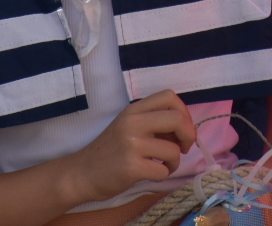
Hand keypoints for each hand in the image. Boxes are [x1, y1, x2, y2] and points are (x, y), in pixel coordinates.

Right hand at [64, 91, 196, 204]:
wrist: (82, 173)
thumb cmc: (110, 150)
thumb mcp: (129, 126)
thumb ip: (153, 122)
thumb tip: (185, 128)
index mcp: (134, 110)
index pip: (169, 96)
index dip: (184, 112)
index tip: (181, 129)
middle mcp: (133, 123)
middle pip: (177, 119)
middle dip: (189, 135)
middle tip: (184, 147)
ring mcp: (131, 145)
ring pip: (173, 150)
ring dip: (175, 161)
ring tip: (164, 165)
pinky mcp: (131, 167)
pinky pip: (163, 170)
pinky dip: (163, 174)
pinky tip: (152, 174)